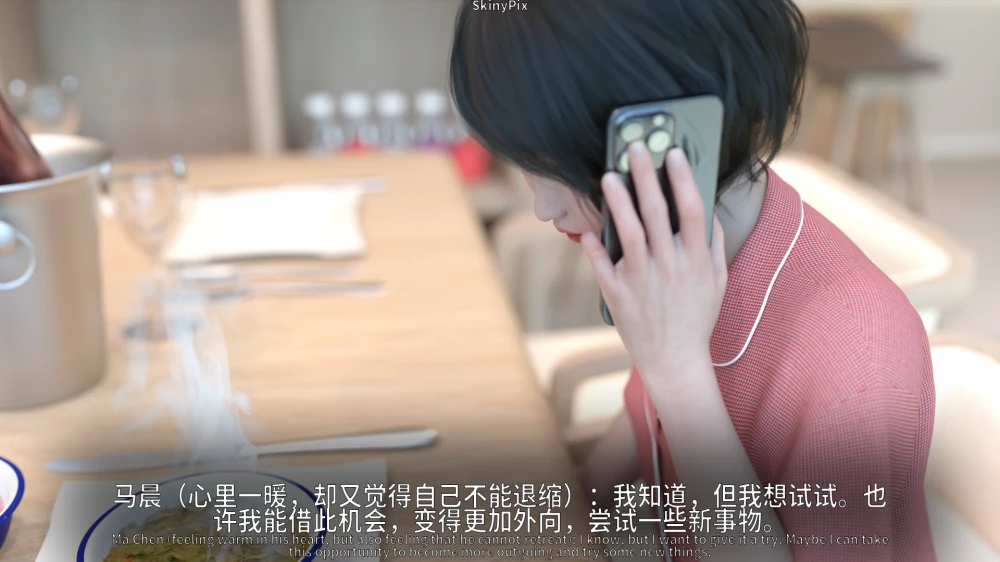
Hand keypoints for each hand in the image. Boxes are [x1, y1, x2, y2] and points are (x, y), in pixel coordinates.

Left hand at [581, 143, 726, 383]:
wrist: (674, 359)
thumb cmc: (696, 317)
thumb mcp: (717, 281)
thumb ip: (714, 245)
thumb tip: (708, 211)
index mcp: (696, 260)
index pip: (692, 209)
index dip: (683, 178)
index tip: (674, 152)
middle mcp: (670, 267)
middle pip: (657, 212)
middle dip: (646, 176)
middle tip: (635, 148)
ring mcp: (642, 281)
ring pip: (628, 233)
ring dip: (618, 202)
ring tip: (609, 176)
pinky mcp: (618, 295)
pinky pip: (603, 265)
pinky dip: (595, 247)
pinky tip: (589, 229)